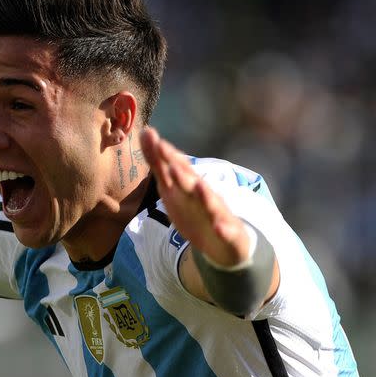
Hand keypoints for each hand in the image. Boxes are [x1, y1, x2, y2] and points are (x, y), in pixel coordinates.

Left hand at [140, 127, 250, 266]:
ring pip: (212, 203)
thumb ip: (159, 164)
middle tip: (168, 158)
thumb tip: (146, 133)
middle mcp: (203, 195)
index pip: (177, 167)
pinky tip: (219, 227)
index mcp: (188, 185)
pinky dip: (224, 229)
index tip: (151, 137)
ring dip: (205, 195)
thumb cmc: (195, 210)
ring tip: (198, 185)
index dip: (165, 154)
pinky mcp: (229, 232)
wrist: (224, 243)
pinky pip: (226, 231)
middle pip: (192, 182)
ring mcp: (217, 213)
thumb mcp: (172, 188)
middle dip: (181, 171)